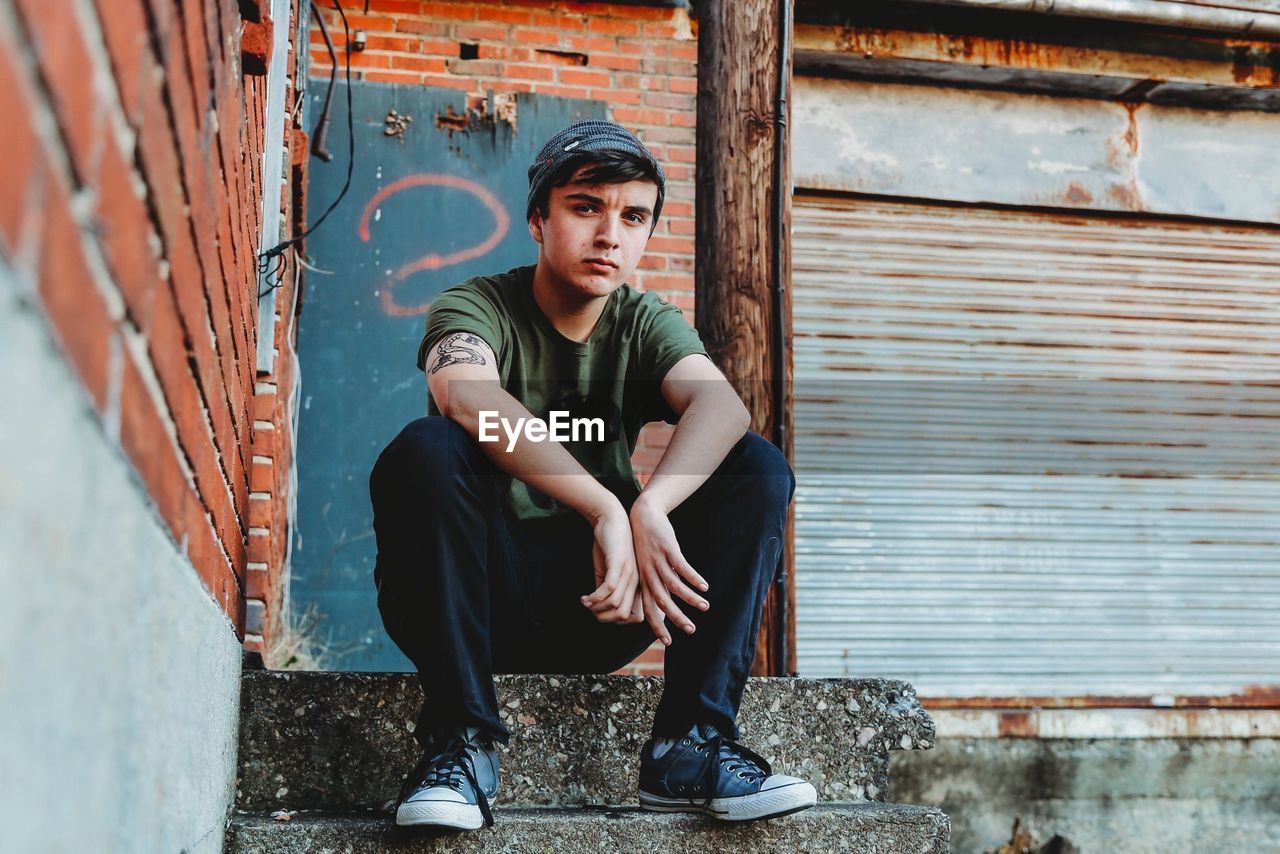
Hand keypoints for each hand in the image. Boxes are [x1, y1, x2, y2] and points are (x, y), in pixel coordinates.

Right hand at [580, 503, 644, 623]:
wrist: (610, 518)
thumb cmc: (609, 545)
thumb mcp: (608, 571)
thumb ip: (606, 589)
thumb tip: (598, 608)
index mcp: (636, 584)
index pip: (636, 617)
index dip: (616, 621)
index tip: (600, 614)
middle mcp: (635, 581)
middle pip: (624, 615)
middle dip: (604, 618)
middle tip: (590, 610)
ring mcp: (628, 572)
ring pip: (615, 604)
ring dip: (596, 608)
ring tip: (585, 602)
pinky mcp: (618, 563)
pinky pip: (608, 589)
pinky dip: (594, 598)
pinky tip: (584, 597)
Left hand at [629, 493, 708, 645]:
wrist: (643, 516)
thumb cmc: (646, 545)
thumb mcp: (646, 567)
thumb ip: (655, 585)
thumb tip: (665, 606)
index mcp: (643, 581)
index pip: (649, 609)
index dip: (657, 626)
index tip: (668, 642)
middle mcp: (649, 574)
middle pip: (662, 601)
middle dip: (677, 617)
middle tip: (691, 629)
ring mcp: (658, 561)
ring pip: (674, 585)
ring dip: (690, 598)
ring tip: (705, 606)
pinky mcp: (668, 549)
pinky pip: (681, 566)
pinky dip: (693, 577)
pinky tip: (704, 586)